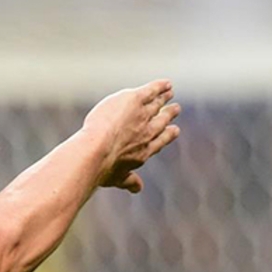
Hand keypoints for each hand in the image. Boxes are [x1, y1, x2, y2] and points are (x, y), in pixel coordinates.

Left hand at [83, 79, 181, 193]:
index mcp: (144, 151)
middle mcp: (147, 133)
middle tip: (176, 109)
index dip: (167, 135)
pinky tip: (165, 83)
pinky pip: (151, 91)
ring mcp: (143, 115)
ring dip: (164, 97)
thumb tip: (137, 189)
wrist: (96, 150)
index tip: (174, 131)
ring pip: (156, 104)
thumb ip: (128, 181)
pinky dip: (160, 86)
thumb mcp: (116, 178)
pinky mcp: (135, 100)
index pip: (159, 141)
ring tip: (169, 91)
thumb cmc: (102, 167)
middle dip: (169, 115)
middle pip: (162, 121)